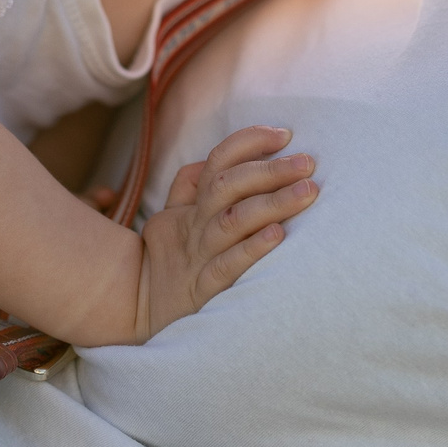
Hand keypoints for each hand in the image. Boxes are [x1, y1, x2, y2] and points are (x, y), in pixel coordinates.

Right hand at [134, 125, 316, 340]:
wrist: (140, 312)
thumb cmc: (170, 260)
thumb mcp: (172, 218)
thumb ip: (190, 186)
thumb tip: (217, 157)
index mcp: (191, 206)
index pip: (217, 162)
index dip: (248, 142)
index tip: (284, 134)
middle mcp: (196, 226)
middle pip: (227, 186)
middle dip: (269, 170)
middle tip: (307, 163)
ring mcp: (199, 256)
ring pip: (233, 221)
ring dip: (272, 203)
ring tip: (307, 191)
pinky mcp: (204, 290)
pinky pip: (227, 265)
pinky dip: (252, 248)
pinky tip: (278, 235)